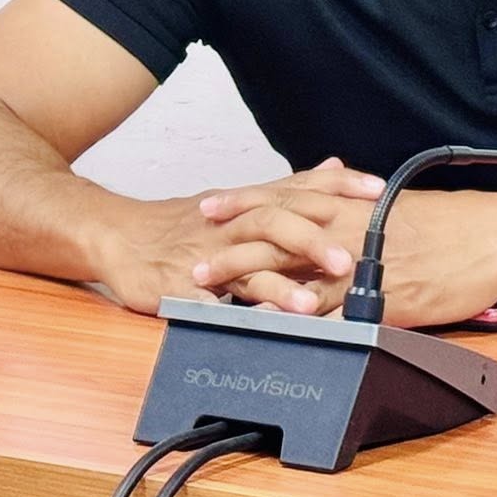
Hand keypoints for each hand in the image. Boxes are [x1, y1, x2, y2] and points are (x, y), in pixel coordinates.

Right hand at [89, 160, 386, 314]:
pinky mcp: (180, 288)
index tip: (380, 190)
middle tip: (352, 258)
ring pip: (246, 263)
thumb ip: (288, 187)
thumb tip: (335, 167)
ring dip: (280, 284)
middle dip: (313, 238)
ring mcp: (206, 255)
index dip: (339, 187)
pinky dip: (231, 314)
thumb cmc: (181, 223)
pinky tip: (252, 329)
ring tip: (312, 305)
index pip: (299, 187)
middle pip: (274, 221)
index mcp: (247, 204)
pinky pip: (209, 303)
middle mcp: (230, 224)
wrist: (116, 235)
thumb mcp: (237, 199)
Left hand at [195, 172, 496, 324]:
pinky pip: (332, 314)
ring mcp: (362, 268)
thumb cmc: (451, 222)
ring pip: (295, 277)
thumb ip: (357, 205)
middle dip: (231, 251)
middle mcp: (349, 231)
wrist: (495, 236)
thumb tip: (332, 199)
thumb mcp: (396, 205)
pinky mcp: (382, 302)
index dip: (243, 202)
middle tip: (194, 264)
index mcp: (351, 204)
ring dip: (252, 288)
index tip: (208, 207)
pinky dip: (299, 321)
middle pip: (276, 237)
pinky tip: (271, 329)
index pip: (284, 197)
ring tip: (215, 298)